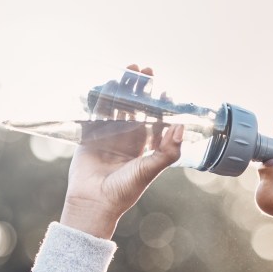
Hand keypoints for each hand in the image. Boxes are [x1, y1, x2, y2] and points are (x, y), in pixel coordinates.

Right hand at [61, 65, 182, 237]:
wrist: (93, 201)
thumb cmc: (124, 189)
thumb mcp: (150, 170)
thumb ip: (168, 151)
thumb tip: (182, 128)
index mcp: (145, 148)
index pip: (155, 121)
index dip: (160, 106)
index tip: (165, 90)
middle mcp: (128, 140)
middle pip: (137, 109)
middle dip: (142, 90)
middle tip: (146, 71)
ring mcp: (109, 136)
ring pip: (118, 106)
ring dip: (124, 89)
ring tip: (128, 70)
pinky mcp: (90, 135)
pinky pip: (97, 111)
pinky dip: (102, 97)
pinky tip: (109, 83)